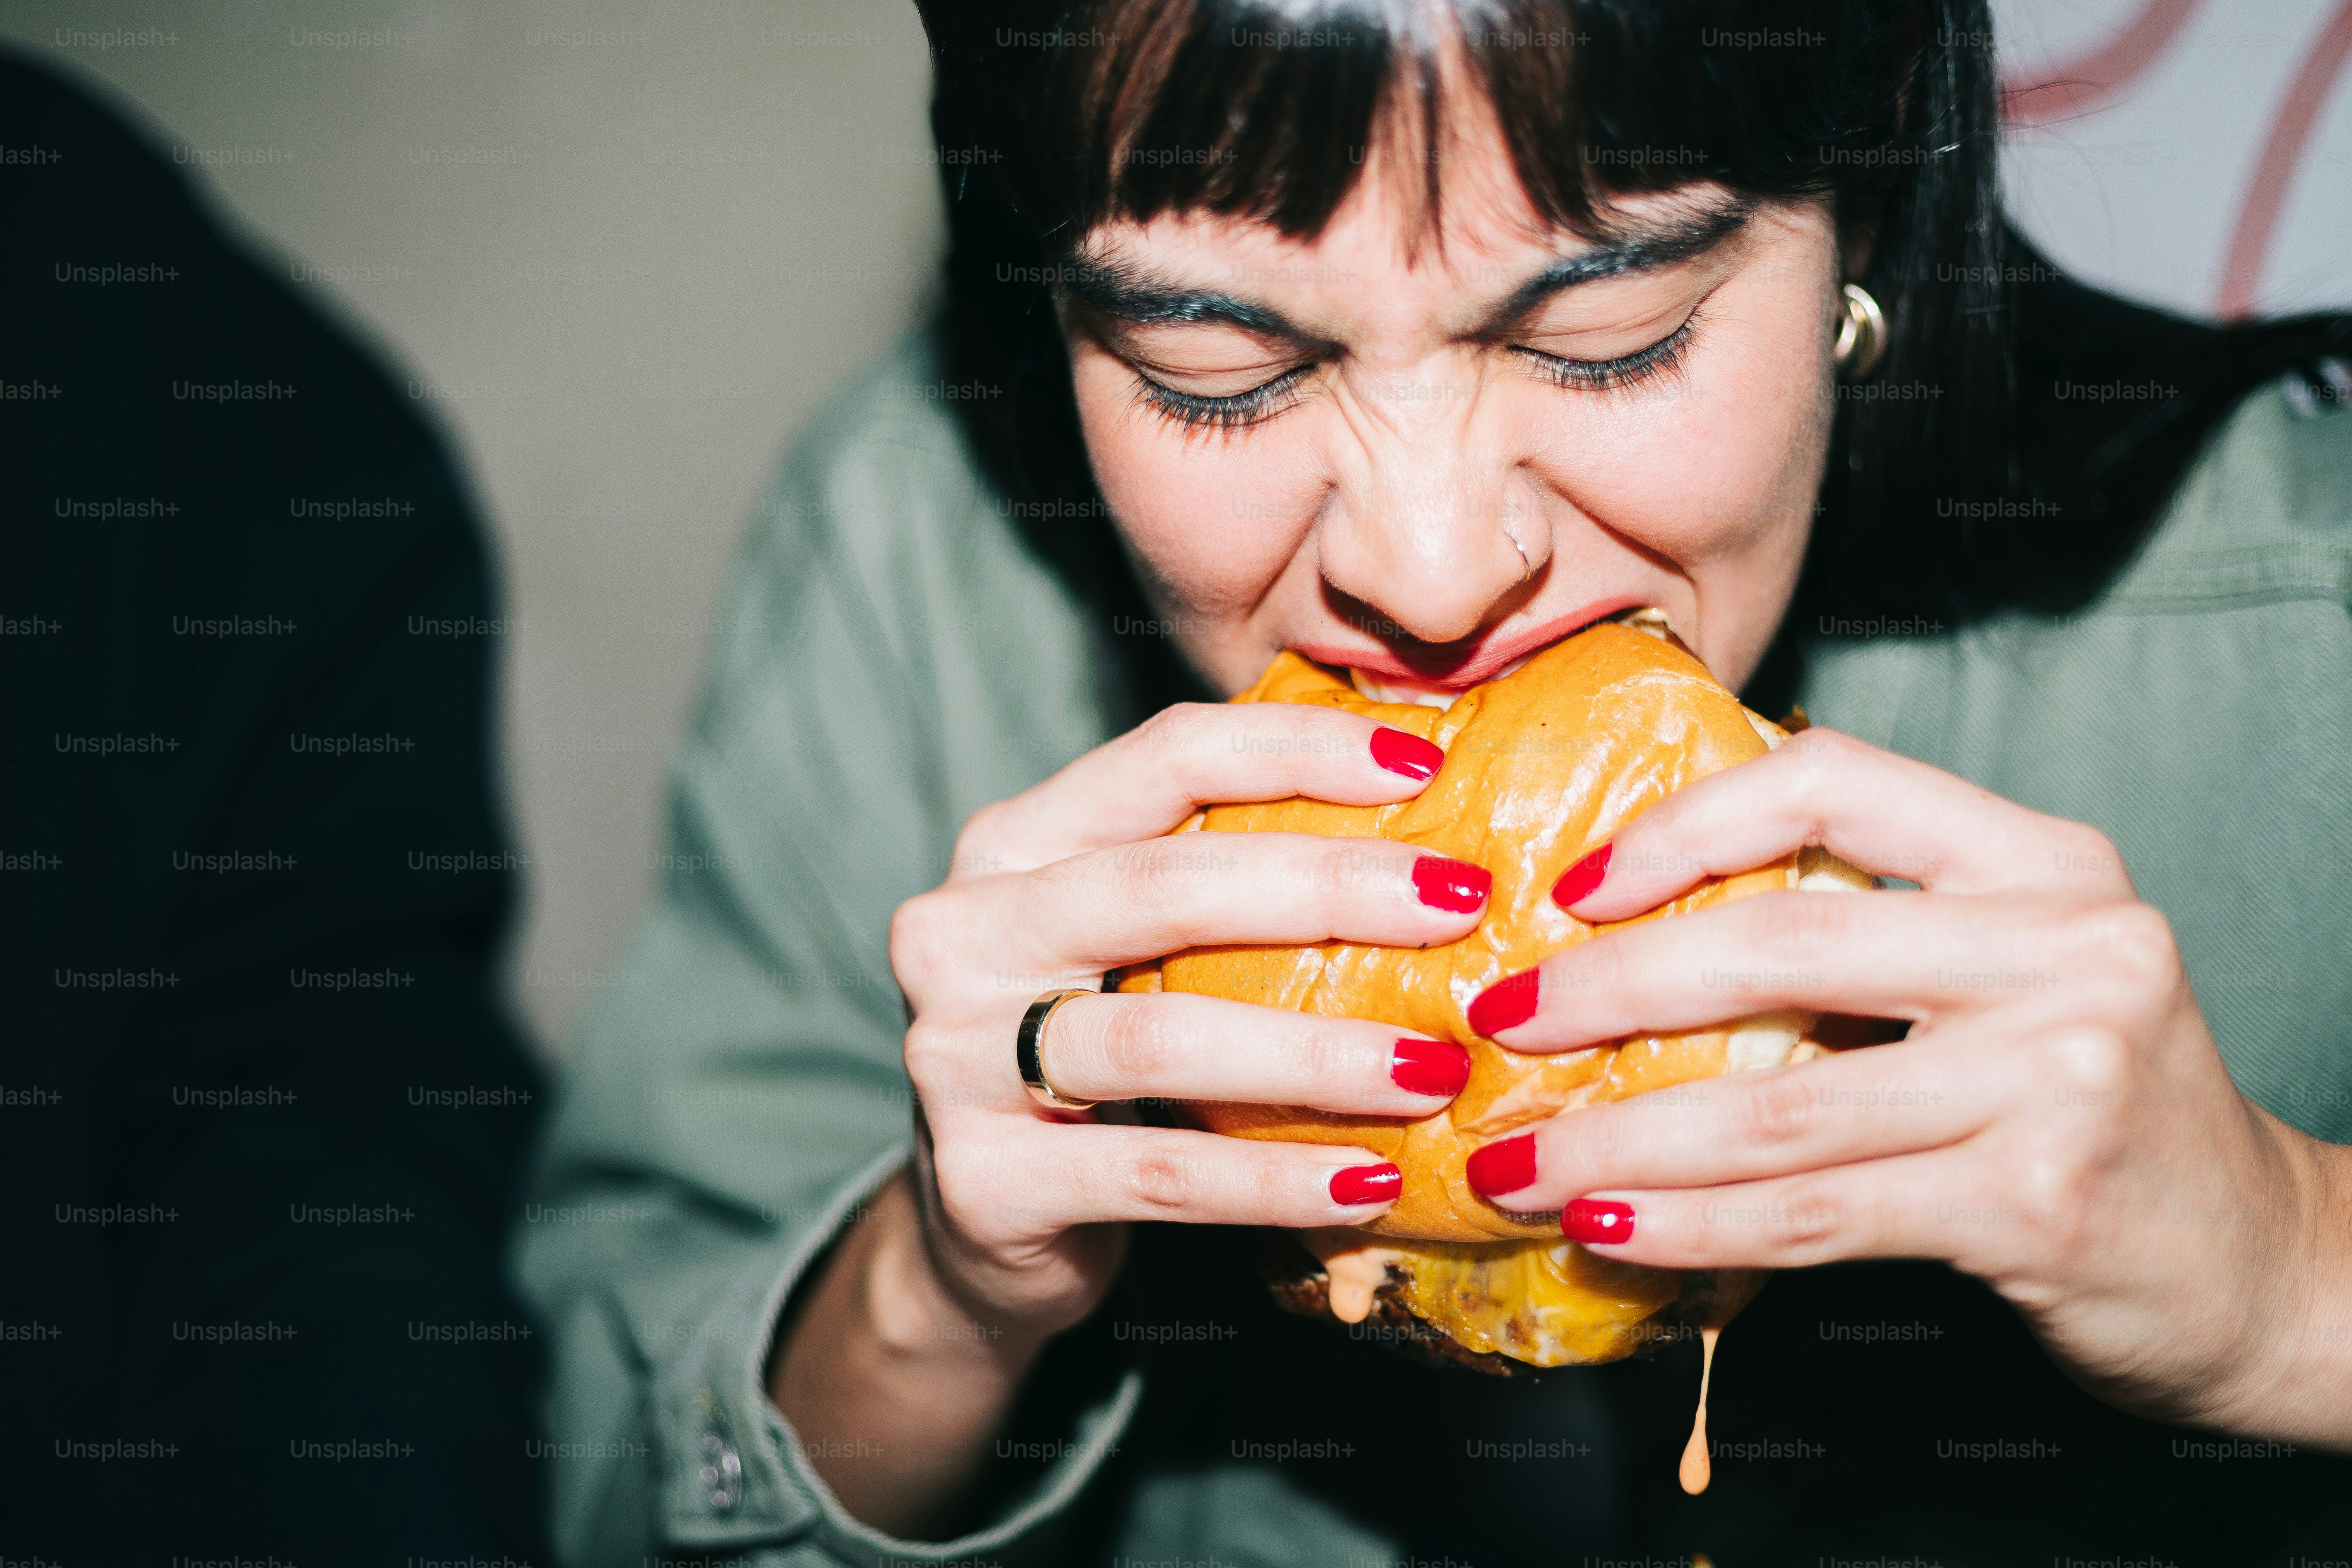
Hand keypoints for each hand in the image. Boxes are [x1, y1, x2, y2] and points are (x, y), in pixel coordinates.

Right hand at [773, 700, 1491, 1530]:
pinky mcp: (986, 1182)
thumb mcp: (1138, 944)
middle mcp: (964, 933)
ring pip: (1158, 1039)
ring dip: (1316, 1052)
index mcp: (1012, 845)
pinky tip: (1374, 1183)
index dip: (1298, 749)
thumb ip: (1235, 873)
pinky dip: (1275, 1181)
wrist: (985, 1225)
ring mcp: (955, 1058)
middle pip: (1161, 885)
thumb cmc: (1101, 1055)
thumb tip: (1440, 798)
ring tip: (1437, 1068)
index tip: (1430, 763)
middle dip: (1327, 887)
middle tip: (1462, 903)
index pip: (1164, 757)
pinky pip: (1158, 1177)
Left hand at [1458, 727, 2351, 1444]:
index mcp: (2044, 862)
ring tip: (1511, 1158)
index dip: (1686, 822)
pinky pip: (1812, 1212)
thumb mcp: (2011, 977)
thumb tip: (1635, 934)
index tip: (1575, 886)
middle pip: (1781, 942)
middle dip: (1608, 988)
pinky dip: (1688, 1227)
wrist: (2259, 1261)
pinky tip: (1605, 1228)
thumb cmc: (2093, 1105)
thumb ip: (1873, 933)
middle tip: (1498, 1021)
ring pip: (1776, 1101)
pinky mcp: (2036, 1202)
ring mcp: (2058, 1076)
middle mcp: (2065, 947)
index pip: (1834, 776)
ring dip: (1617, 1135)